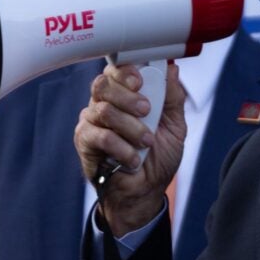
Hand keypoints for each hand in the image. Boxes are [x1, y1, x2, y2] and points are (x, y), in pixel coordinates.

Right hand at [73, 62, 186, 235]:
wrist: (145, 191)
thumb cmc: (158, 158)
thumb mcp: (175, 127)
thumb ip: (173, 97)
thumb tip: (172, 67)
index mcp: (125, 94)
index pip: (116, 70)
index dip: (126, 71)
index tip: (140, 81)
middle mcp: (105, 103)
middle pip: (104, 84)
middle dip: (128, 96)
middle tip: (147, 111)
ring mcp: (91, 121)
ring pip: (103, 110)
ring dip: (130, 127)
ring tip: (146, 142)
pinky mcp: (84, 141)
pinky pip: (98, 135)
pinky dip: (121, 147)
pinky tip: (133, 158)